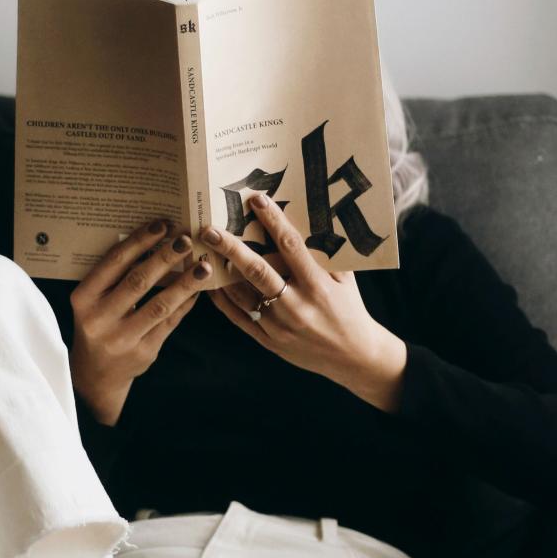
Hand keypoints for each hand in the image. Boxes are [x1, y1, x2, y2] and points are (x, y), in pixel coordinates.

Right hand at [70, 219, 212, 424]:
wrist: (95, 374)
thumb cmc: (97, 324)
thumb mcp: (93, 300)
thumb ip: (115, 276)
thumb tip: (155, 240)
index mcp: (83, 298)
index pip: (114, 263)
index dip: (140, 241)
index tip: (162, 224)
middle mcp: (99, 319)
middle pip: (138, 281)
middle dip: (165, 257)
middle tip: (186, 239)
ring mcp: (122, 339)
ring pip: (159, 304)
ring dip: (185, 283)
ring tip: (203, 266)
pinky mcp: (144, 353)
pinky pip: (170, 323)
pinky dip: (186, 304)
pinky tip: (198, 290)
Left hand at [201, 195, 407, 411]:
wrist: (353, 357)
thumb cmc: (350, 310)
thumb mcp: (345, 280)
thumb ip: (326, 254)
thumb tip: (308, 220)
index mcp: (318, 285)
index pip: (291, 246)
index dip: (273, 221)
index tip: (256, 200)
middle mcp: (297, 305)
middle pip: (257, 270)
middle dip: (231, 248)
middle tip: (209, 230)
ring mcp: (280, 325)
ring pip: (242, 295)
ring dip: (220, 273)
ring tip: (203, 253)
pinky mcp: (269, 341)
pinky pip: (239, 317)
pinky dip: (222, 300)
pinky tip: (210, 283)